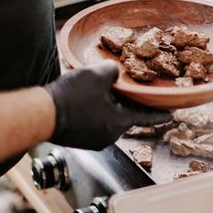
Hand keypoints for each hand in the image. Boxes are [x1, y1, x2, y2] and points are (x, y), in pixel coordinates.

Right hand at [44, 60, 171, 149]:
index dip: (160, 114)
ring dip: (108, 107)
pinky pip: (94, 123)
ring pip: (108, 119)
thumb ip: (112, 71)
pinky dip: (95, 112)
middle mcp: (109, 135)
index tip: (171, 115)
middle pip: (125, 117)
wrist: (41, 114)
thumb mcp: (97, 74)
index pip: (146, 118)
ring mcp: (94, 140)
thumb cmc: (71, 97)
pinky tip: (85, 99)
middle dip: (127, 104)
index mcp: (119, 123)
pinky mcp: (80, 139)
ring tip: (101, 92)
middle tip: (127, 92)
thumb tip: (114, 72)